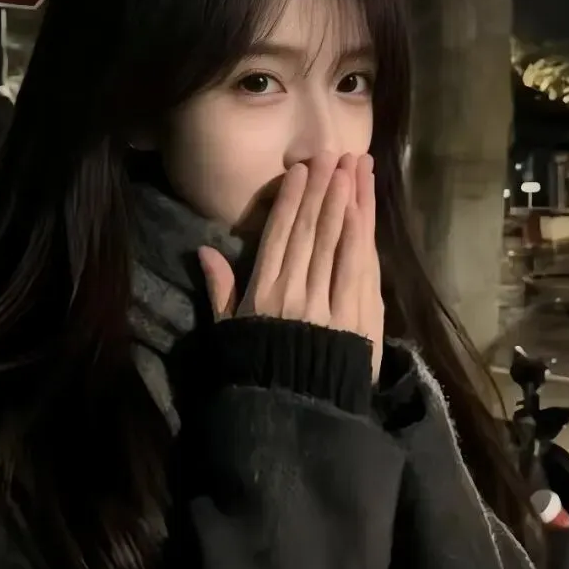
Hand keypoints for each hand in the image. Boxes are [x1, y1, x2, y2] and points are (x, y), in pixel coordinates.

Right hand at [199, 153, 384, 381]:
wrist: (294, 413)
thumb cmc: (258, 370)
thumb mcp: (230, 331)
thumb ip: (220, 289)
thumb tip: (203, 250)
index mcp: (263, 293)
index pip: (279, 236)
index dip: (292, 200)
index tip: (301, 170)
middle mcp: (295, 292)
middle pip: (311, 231)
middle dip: (323, 190)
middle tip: (333, 155)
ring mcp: (327, 304)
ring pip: (337, 243)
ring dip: (347, 203)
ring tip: (353, 170)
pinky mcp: (356, 318)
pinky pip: (359, 270)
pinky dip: (362, 238)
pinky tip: (365, 213)